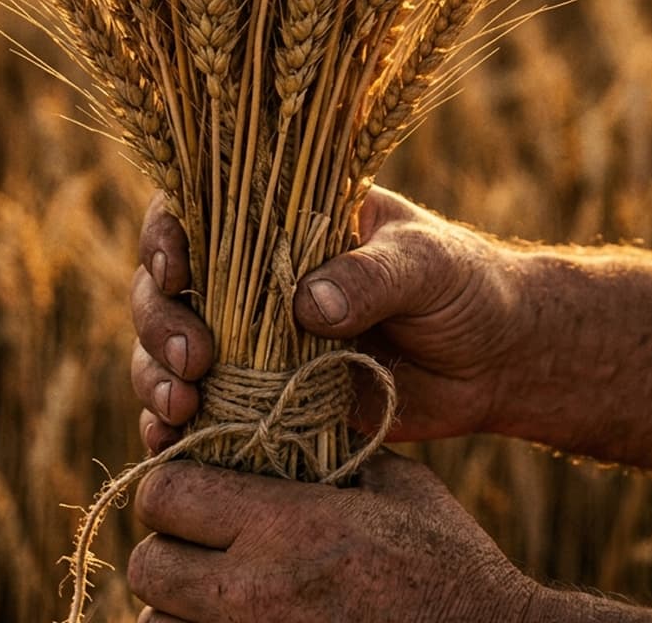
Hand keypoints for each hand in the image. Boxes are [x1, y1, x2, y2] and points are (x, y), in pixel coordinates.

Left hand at [128, 449, 535, 622]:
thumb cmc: (449, 565)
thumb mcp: (395, 485)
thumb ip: (330, 454)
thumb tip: (281, 428)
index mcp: (285, 524)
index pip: (164, 491)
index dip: (172, 483)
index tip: (196, 485)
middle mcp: (254, 592)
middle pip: (147, 565)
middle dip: (167, 548)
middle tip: (200, 543)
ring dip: (177, 608)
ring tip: (217, 594)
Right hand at [131, 186, 525, 448]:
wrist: (495, 361)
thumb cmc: (463, 284)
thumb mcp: (425, 264)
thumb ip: (371, 276)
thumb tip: (307, 302)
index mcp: (283, 218)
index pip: (199, 207)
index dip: (167, 232)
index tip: (177, 270)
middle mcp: (252, 275)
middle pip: (166, 285)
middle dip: (161, 321)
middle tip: (193, 360)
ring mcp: (252, 339)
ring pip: (168, 348)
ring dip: (156, 377)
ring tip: (179, 412)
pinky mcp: (264, 397)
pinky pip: (202, 410)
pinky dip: (175, 428)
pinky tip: (171, 445)